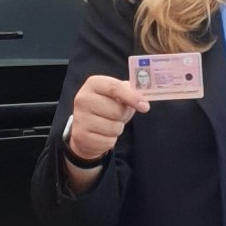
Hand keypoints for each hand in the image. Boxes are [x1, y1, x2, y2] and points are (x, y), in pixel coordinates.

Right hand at [60, 72, 148, 186]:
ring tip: (108, 124)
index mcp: (93, 84)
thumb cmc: (105, 108)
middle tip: (117, 115)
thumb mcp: (116, 95)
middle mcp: (83, 99)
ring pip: (114, 127)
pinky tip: (102, 134)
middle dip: (123, 115)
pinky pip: (108, 141)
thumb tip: (143, 101)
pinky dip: (110, 140)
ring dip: (117, 128)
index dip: (132, 97)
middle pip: (117, 110)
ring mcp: (80, 118)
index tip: (145, 106)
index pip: (115, 87)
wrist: (85, 128)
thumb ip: (130, 93)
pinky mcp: (81, 136)